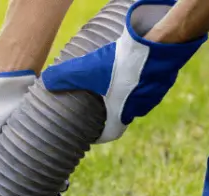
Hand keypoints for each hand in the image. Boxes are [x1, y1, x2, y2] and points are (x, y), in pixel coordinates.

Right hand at [0, 68, 67, 195]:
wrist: (7, 85)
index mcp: (1, 168)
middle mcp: (19, 161)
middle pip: (35, 189)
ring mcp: (34, 149)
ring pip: (48, 175)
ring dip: (56, 187)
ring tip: (61, 192)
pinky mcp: (48, 136)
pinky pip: (58, 157)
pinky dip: (62, 168)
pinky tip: (66, 176)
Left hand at [41, 0, 206, 142]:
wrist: (159, 46)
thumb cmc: (121, 64)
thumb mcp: (87, 69)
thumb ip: (65, 76)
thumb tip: (45, 80)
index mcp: (121, 113)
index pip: (110, 133)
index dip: (99, 135)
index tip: (91, 134)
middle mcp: (139, 108)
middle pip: (123, 115)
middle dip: (111, 111)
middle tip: (99, 103)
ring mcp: (154, 94)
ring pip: (137, 99)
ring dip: (126, 95)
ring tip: (114, 84)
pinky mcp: (163, 79)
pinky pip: (149, 85)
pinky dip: (139, 81)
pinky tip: (132, 69)